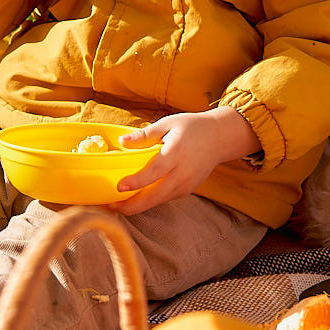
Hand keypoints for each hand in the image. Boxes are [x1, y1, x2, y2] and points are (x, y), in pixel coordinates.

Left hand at [108, 107, 259, 215]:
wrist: (219, 138)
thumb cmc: (191, 127)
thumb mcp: (168, 123)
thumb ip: (145, 135)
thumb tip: (122, 142)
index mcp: (176, 152)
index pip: (154, 171)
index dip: (136, 181)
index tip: (119, 187)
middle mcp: (183, 173)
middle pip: (155, 196)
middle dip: (131, 205)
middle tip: (109, 206)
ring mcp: (186, 184)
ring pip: (158, 201)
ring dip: (137, 206)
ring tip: (116, 205)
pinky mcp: (187, 191)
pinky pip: (164, 198)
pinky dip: (149, 201)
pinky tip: (134, 199)